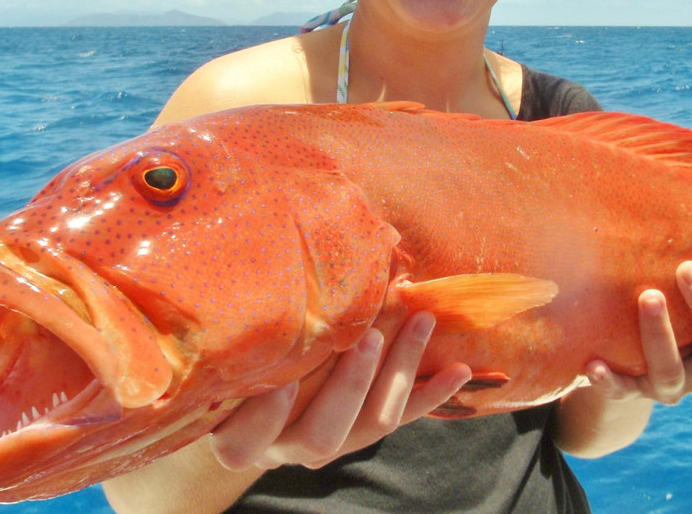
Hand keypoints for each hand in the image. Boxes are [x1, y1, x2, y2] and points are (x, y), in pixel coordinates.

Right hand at [209, 312, 471, 471]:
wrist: (246, 400)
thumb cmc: (233, 356)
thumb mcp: (232, 345)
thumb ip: (247, 320)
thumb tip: (283, 246)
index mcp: (238, 432)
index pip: (243, 438)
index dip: (265, 416)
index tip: (281, 383)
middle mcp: (283, 446)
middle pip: (322, 433)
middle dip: (351, 385)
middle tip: (368, 338)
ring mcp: (324, 441)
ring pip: (369, 425)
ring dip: (399, 371)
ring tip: (420, 323)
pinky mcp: (361, 430)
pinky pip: (403, 417)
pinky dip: (433, 393)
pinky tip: (459, 370)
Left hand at [586, 260, 691, 405]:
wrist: (634, 362)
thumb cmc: (677, 308)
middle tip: (686, 268)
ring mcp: (671, 387)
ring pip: (671, 371)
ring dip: (660, 333)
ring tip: (648, 296)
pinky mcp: (633, 392)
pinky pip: (622, 392)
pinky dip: (610, 380)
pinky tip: (594, 363)